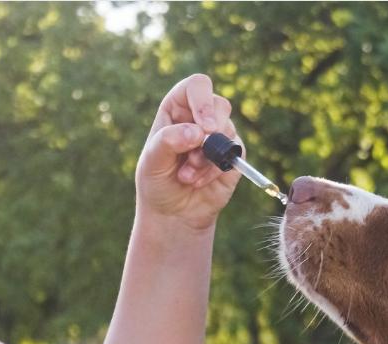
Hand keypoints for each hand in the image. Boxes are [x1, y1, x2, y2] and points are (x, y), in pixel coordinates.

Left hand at [135, 74, 242, 232]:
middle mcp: (200, 119)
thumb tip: (197, 131)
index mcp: (177, 109)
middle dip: (213, 128)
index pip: (196, 87)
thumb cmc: (157, 181)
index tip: (205, 126)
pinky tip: (198, 181)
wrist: (173, 212)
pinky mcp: (232, 158)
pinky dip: (215, 171)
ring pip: (228, 131)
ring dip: (207, 157)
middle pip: (220, 105)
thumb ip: (169, 141)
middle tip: (199, 150)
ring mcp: (218, 138)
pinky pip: (234, 155)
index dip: (203, 101)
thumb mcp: (152, 161)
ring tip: (187, 174)